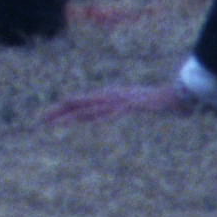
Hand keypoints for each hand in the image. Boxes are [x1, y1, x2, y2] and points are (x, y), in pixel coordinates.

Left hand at [40, 84, 193, 124]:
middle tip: (40, 120)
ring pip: (92, 109)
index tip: (46, 117)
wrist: (176, 93)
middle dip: (60, 112)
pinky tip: (88, 121)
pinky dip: (100, 117)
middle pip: (80, 104)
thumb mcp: (131, 105)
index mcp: (109, 96)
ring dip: (73, 116)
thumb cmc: (154, 101)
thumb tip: (105, 116)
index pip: (80, 102)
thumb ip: (118, 110)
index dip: (63, 109)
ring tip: (57, 123)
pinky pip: (113, 113)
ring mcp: (120, 100)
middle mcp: (111, 96)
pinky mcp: (131, 106)